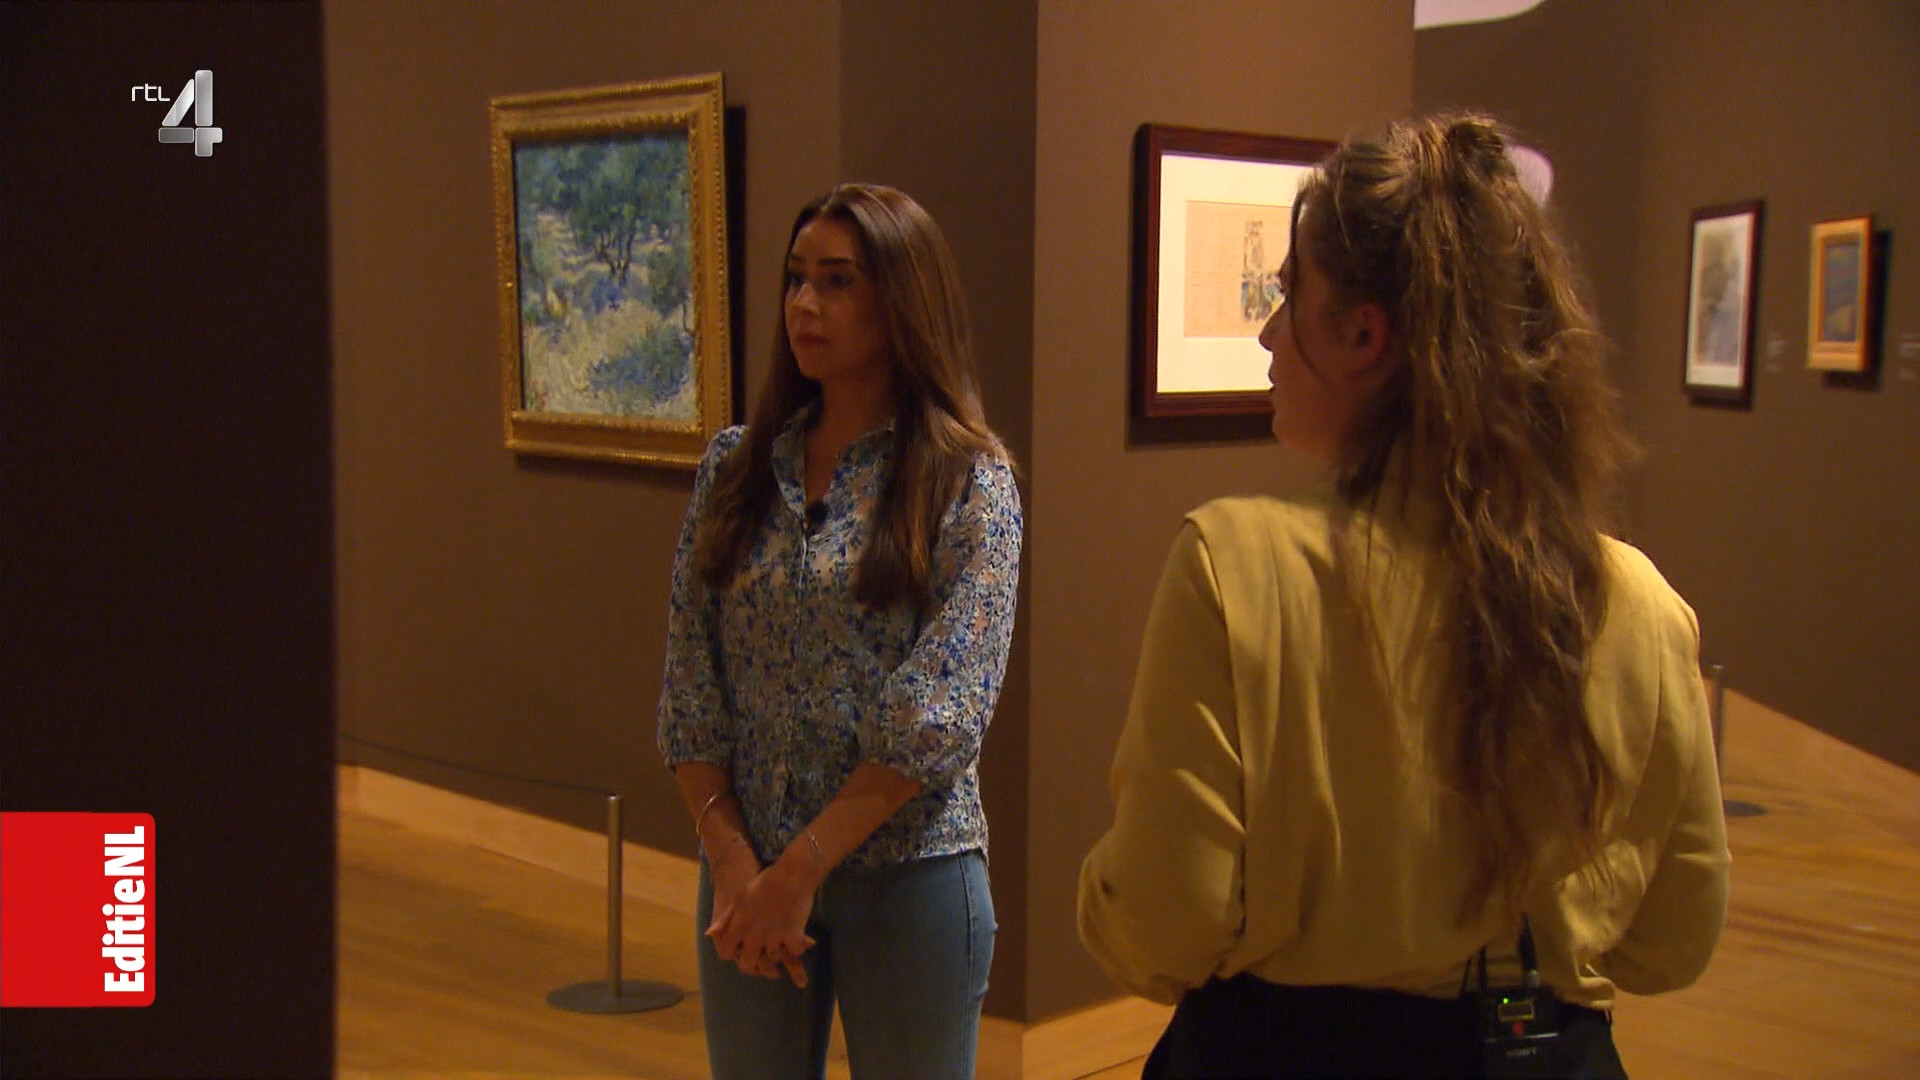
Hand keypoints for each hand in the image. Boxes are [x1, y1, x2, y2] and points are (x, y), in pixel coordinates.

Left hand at [707, 843, 821, 985]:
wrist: (791, 875)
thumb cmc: (764, 882)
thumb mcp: (740, 898)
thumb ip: (726, 919)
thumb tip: (710, 935)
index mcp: (739, 926)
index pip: (726, 952)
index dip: (732, 954)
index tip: (740, 952)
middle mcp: (754, 936)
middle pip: (748, 964)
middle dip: (754, 966)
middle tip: (762, 963)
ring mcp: (774, 938)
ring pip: (772, 959)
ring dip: (776, 955)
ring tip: (781, 952)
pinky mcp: (793, 936)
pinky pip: (795, 951)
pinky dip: (798, 948)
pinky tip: (799, 943)